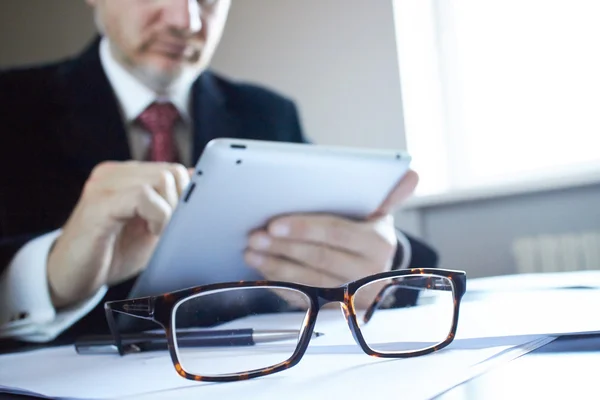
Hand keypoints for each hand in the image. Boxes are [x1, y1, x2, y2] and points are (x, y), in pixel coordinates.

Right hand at [47, 161, 191, 308]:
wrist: (69, 278)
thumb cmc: (112, 255)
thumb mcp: (151, 229)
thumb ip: (172, 209)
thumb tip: (203, 194)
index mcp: (127, 175)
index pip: (173, 169)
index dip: (188, 195)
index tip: (188, 220)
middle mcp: (114, 173)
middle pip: (171, 171)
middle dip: (181, 203)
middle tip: (169, 229)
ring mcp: (104, 184)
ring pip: (161, 179)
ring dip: (170, 210)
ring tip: (159, 232)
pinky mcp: (99, 202)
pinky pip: (143, 195)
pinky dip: (158, 215)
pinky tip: (152, 233)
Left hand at [245, 169, 418, 307]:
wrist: (376, 272)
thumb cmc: (368, 234)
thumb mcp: (380, 213)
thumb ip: (390, 193)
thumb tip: (413, 173)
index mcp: (378, 243)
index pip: (337, 233)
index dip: (304, 228)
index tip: (275, 223)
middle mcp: (368, 272)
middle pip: (318, 258)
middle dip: (283, 246)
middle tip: (254, 235)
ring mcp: (350, 295)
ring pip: (308, 280)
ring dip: (275, 265)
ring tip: (251, 251)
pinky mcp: (334, 309)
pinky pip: (303, 298)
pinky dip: (280, 284)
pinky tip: (261, 271)